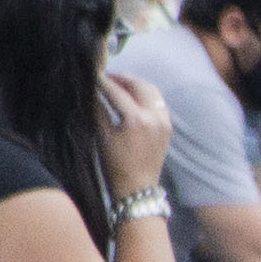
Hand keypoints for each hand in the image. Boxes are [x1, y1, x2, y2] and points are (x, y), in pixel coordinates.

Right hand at [99, 71, 170, 195]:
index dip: (103, 81)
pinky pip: (158, 103)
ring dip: (136, 84)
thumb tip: (91, 90)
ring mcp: (164, 121)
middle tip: (107, 77)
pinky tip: (133, 97)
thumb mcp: (103, 135)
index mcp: (136, 120)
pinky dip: (146, 95)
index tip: (92, 74)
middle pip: (139, 85)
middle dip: (122, 78)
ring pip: (152, 92)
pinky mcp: (168, 127)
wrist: (138, 187)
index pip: (117, 91)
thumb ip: (99, 109)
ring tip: (119, 84)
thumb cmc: (115, 164)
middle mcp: (154, 117)